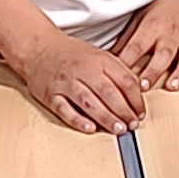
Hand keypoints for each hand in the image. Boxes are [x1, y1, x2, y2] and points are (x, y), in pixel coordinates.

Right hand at [16, 28, 146, 134]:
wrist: (38, 47)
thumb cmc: (70, 54)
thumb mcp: (98, 55)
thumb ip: (116, 72)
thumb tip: (136, 94)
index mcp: (99, 60)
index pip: (124, 80)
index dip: (136, 99)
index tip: (140, 111)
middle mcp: (83, 70)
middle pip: (108, 93)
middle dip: (123, 111)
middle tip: (132, 124)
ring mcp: (66, 83)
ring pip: (89, 102)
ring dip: (106, 118)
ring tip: (118, 129)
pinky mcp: (50, 95)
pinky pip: (64, 109)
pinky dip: (78, 120)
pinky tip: (90, 128)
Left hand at [110, 0, 178, 92]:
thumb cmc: (162, 4)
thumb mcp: (140, 17)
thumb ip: (127, 40)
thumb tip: (109, 60)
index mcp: (152, 27)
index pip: (136, 47)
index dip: (127, 61)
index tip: (119, 76)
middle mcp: (171, 35)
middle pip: (162, 55)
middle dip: (153, 71)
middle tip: (143, 87)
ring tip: (173, 86)